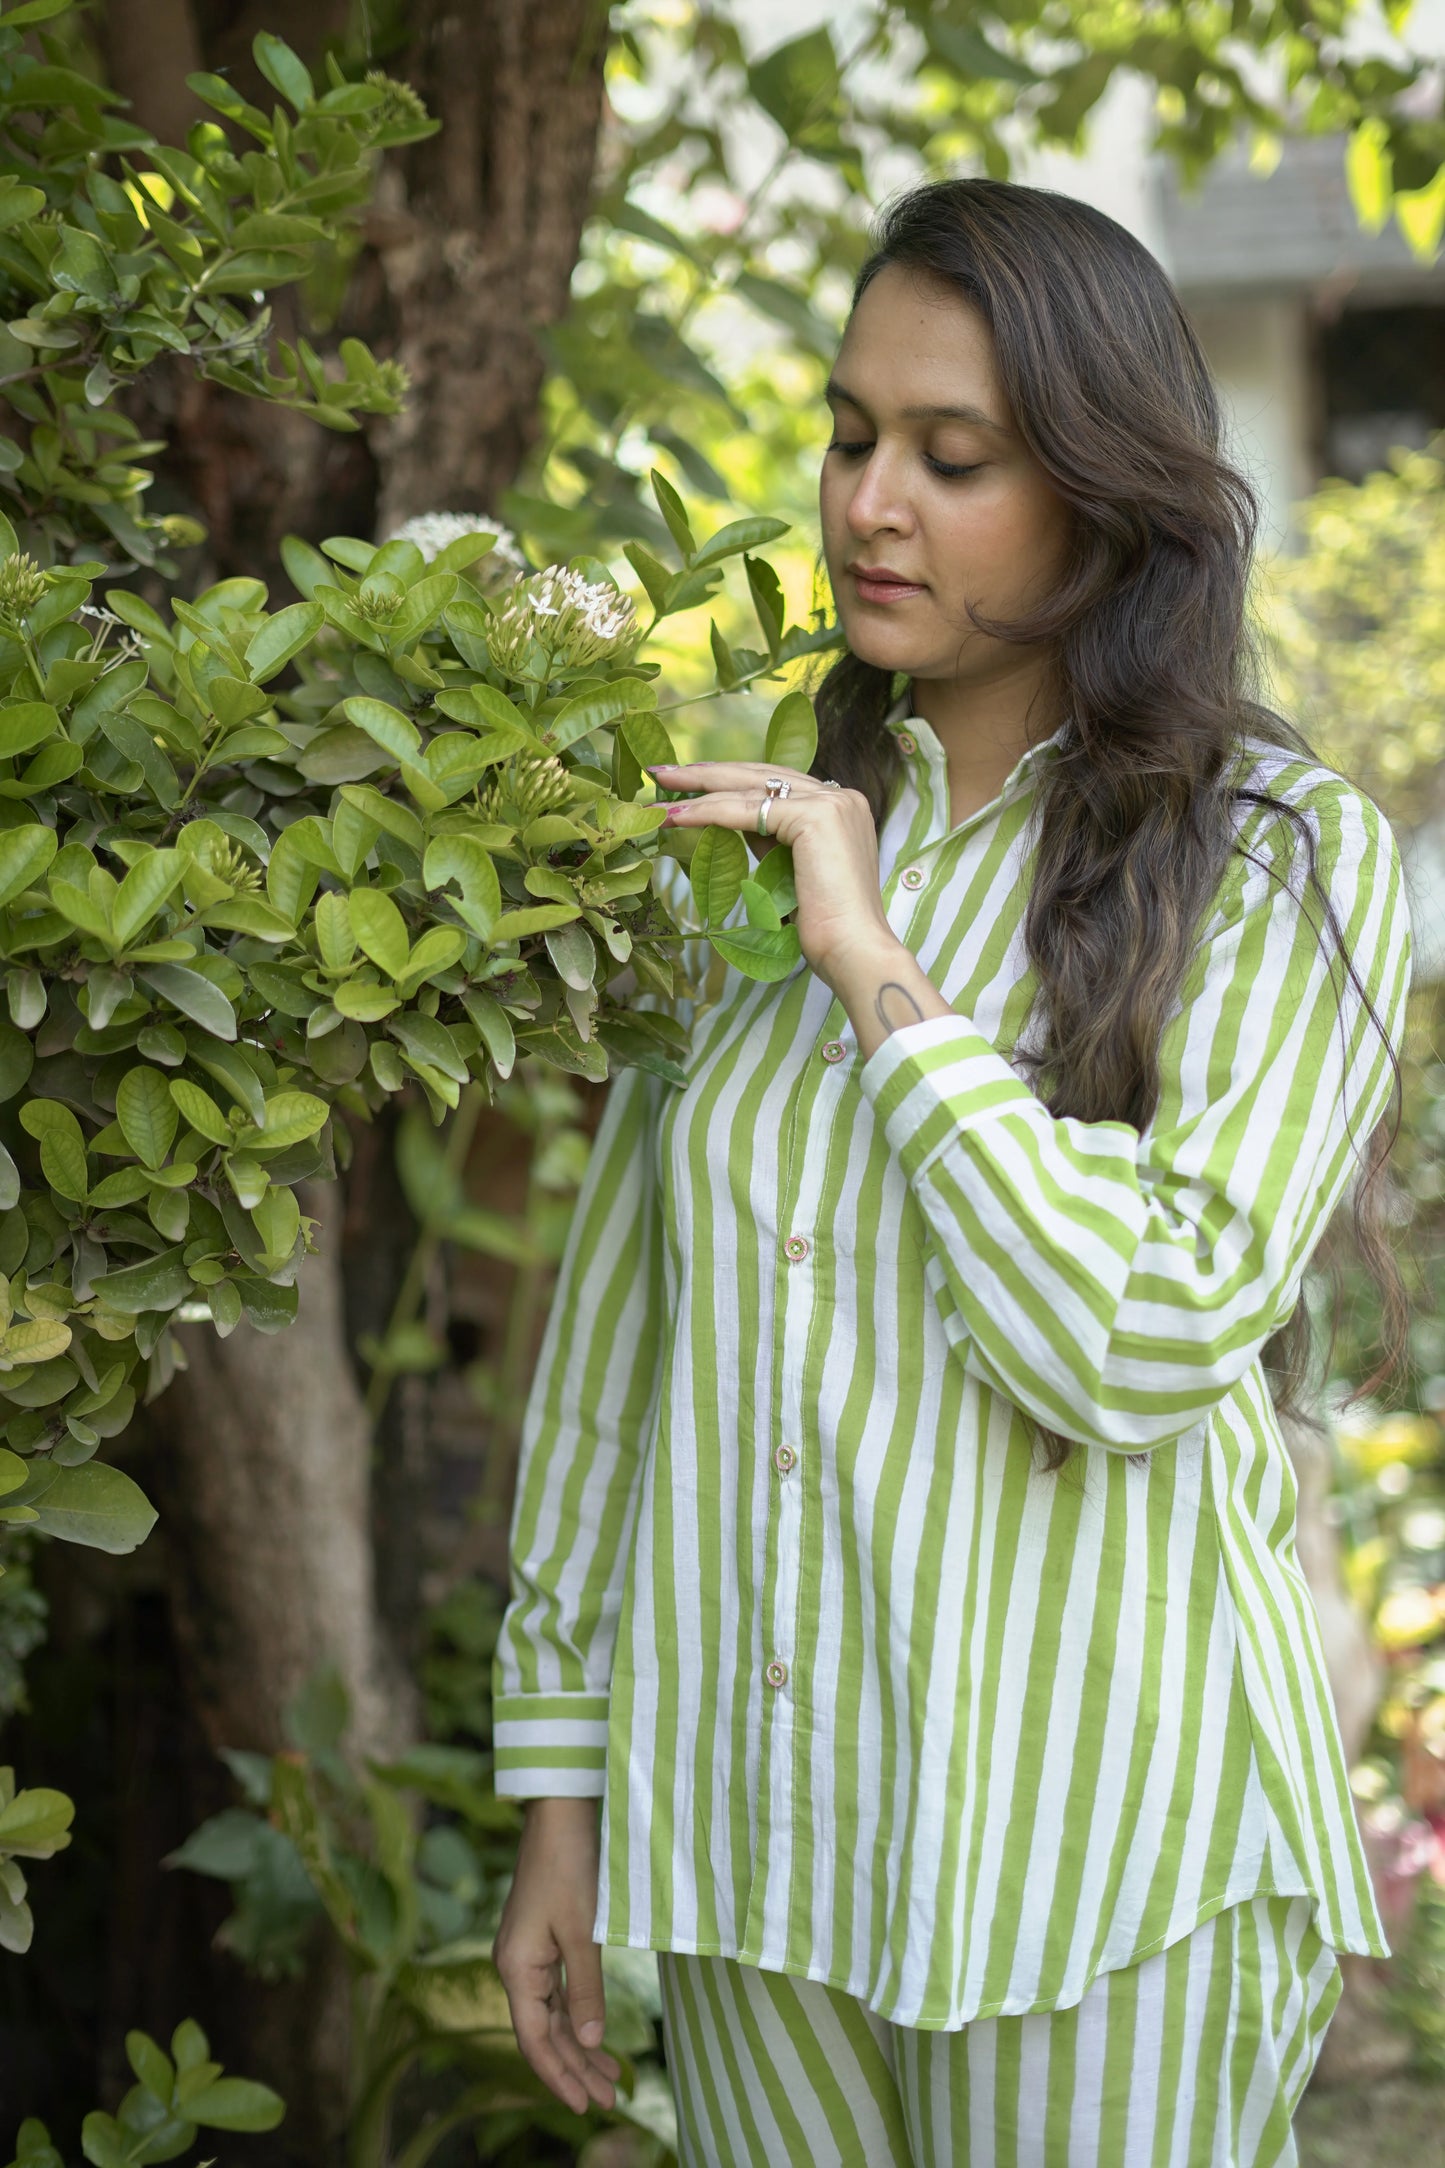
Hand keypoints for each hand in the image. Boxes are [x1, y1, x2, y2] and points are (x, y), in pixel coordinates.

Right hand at [493, 1797, 620, 2116]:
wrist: (560, 1811)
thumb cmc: (569, 1864)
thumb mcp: (582, 1930)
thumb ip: (586, 1988)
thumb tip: (591, 2040)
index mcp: (516, 1967)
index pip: (534, 2039)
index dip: (558, 2075)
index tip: (583, 2105)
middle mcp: (516, 1966)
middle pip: (544, 2032)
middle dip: (576, 2067)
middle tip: (608, 2099)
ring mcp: (528, 1954)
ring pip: (553, 2014)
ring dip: (580, 2045)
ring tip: (610, 2078)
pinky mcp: (543, 1940)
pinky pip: (558, 1992)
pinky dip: (578, 2016)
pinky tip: (596, 2034)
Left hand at [650, 761, 902, 990]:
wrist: (853, 951)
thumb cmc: (825, 927)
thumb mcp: (792, 870)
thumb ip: (770, 841)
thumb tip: (731, 822)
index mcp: (841, 808)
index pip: (776, 784)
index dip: (731, 781)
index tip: (693, 783)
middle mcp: (840, 797)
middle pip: (761, 776)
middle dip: (709, 774)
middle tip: (665, 772)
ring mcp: (831, 803)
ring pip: (750, 790)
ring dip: (700, 790)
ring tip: (660, 792)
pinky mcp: (817, 817)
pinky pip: (748, 811)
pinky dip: (709, 812)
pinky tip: (678, 817)